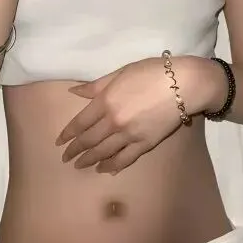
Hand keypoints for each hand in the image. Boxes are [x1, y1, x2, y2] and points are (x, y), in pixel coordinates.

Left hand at [55, 58, 185, 174]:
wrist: (183, 84)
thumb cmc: (151, 72)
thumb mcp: (120, 73)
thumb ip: (96, 86)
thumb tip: (74, 92)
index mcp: (105, 101)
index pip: (80, 122)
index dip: (68, 134)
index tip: (59, 142)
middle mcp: (113, 121)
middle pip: (89, 140)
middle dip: (75, 150)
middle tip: (66, 158)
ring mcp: (129, 135)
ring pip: (104, 152)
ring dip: (90, 160)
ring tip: (81, 165)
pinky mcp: (145, 144)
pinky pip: (125, 158)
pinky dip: (113, 165)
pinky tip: (106, 169)